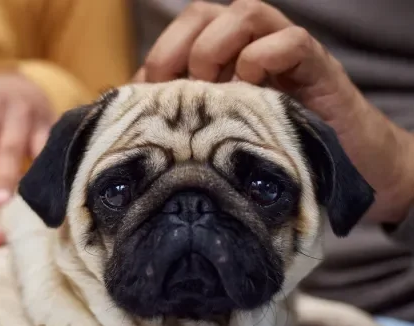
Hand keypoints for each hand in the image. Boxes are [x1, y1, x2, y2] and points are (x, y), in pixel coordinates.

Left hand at [137, 0, 413, 222]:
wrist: (338, 171)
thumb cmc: (267, 153)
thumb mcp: (212, 136)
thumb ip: (175, 119)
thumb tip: (127, 111)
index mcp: (219, 61)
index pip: (182, 31)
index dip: (160, 55)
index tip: (147, 96)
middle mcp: (248, 49)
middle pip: (206, 14)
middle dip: (180, 45)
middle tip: (175, 89)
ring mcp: (283, 55)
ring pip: (248, 12)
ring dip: (219, 45)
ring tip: (213, 86)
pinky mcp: (317, 70)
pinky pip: (293, 41)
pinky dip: (266, 56)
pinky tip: (253, 86)